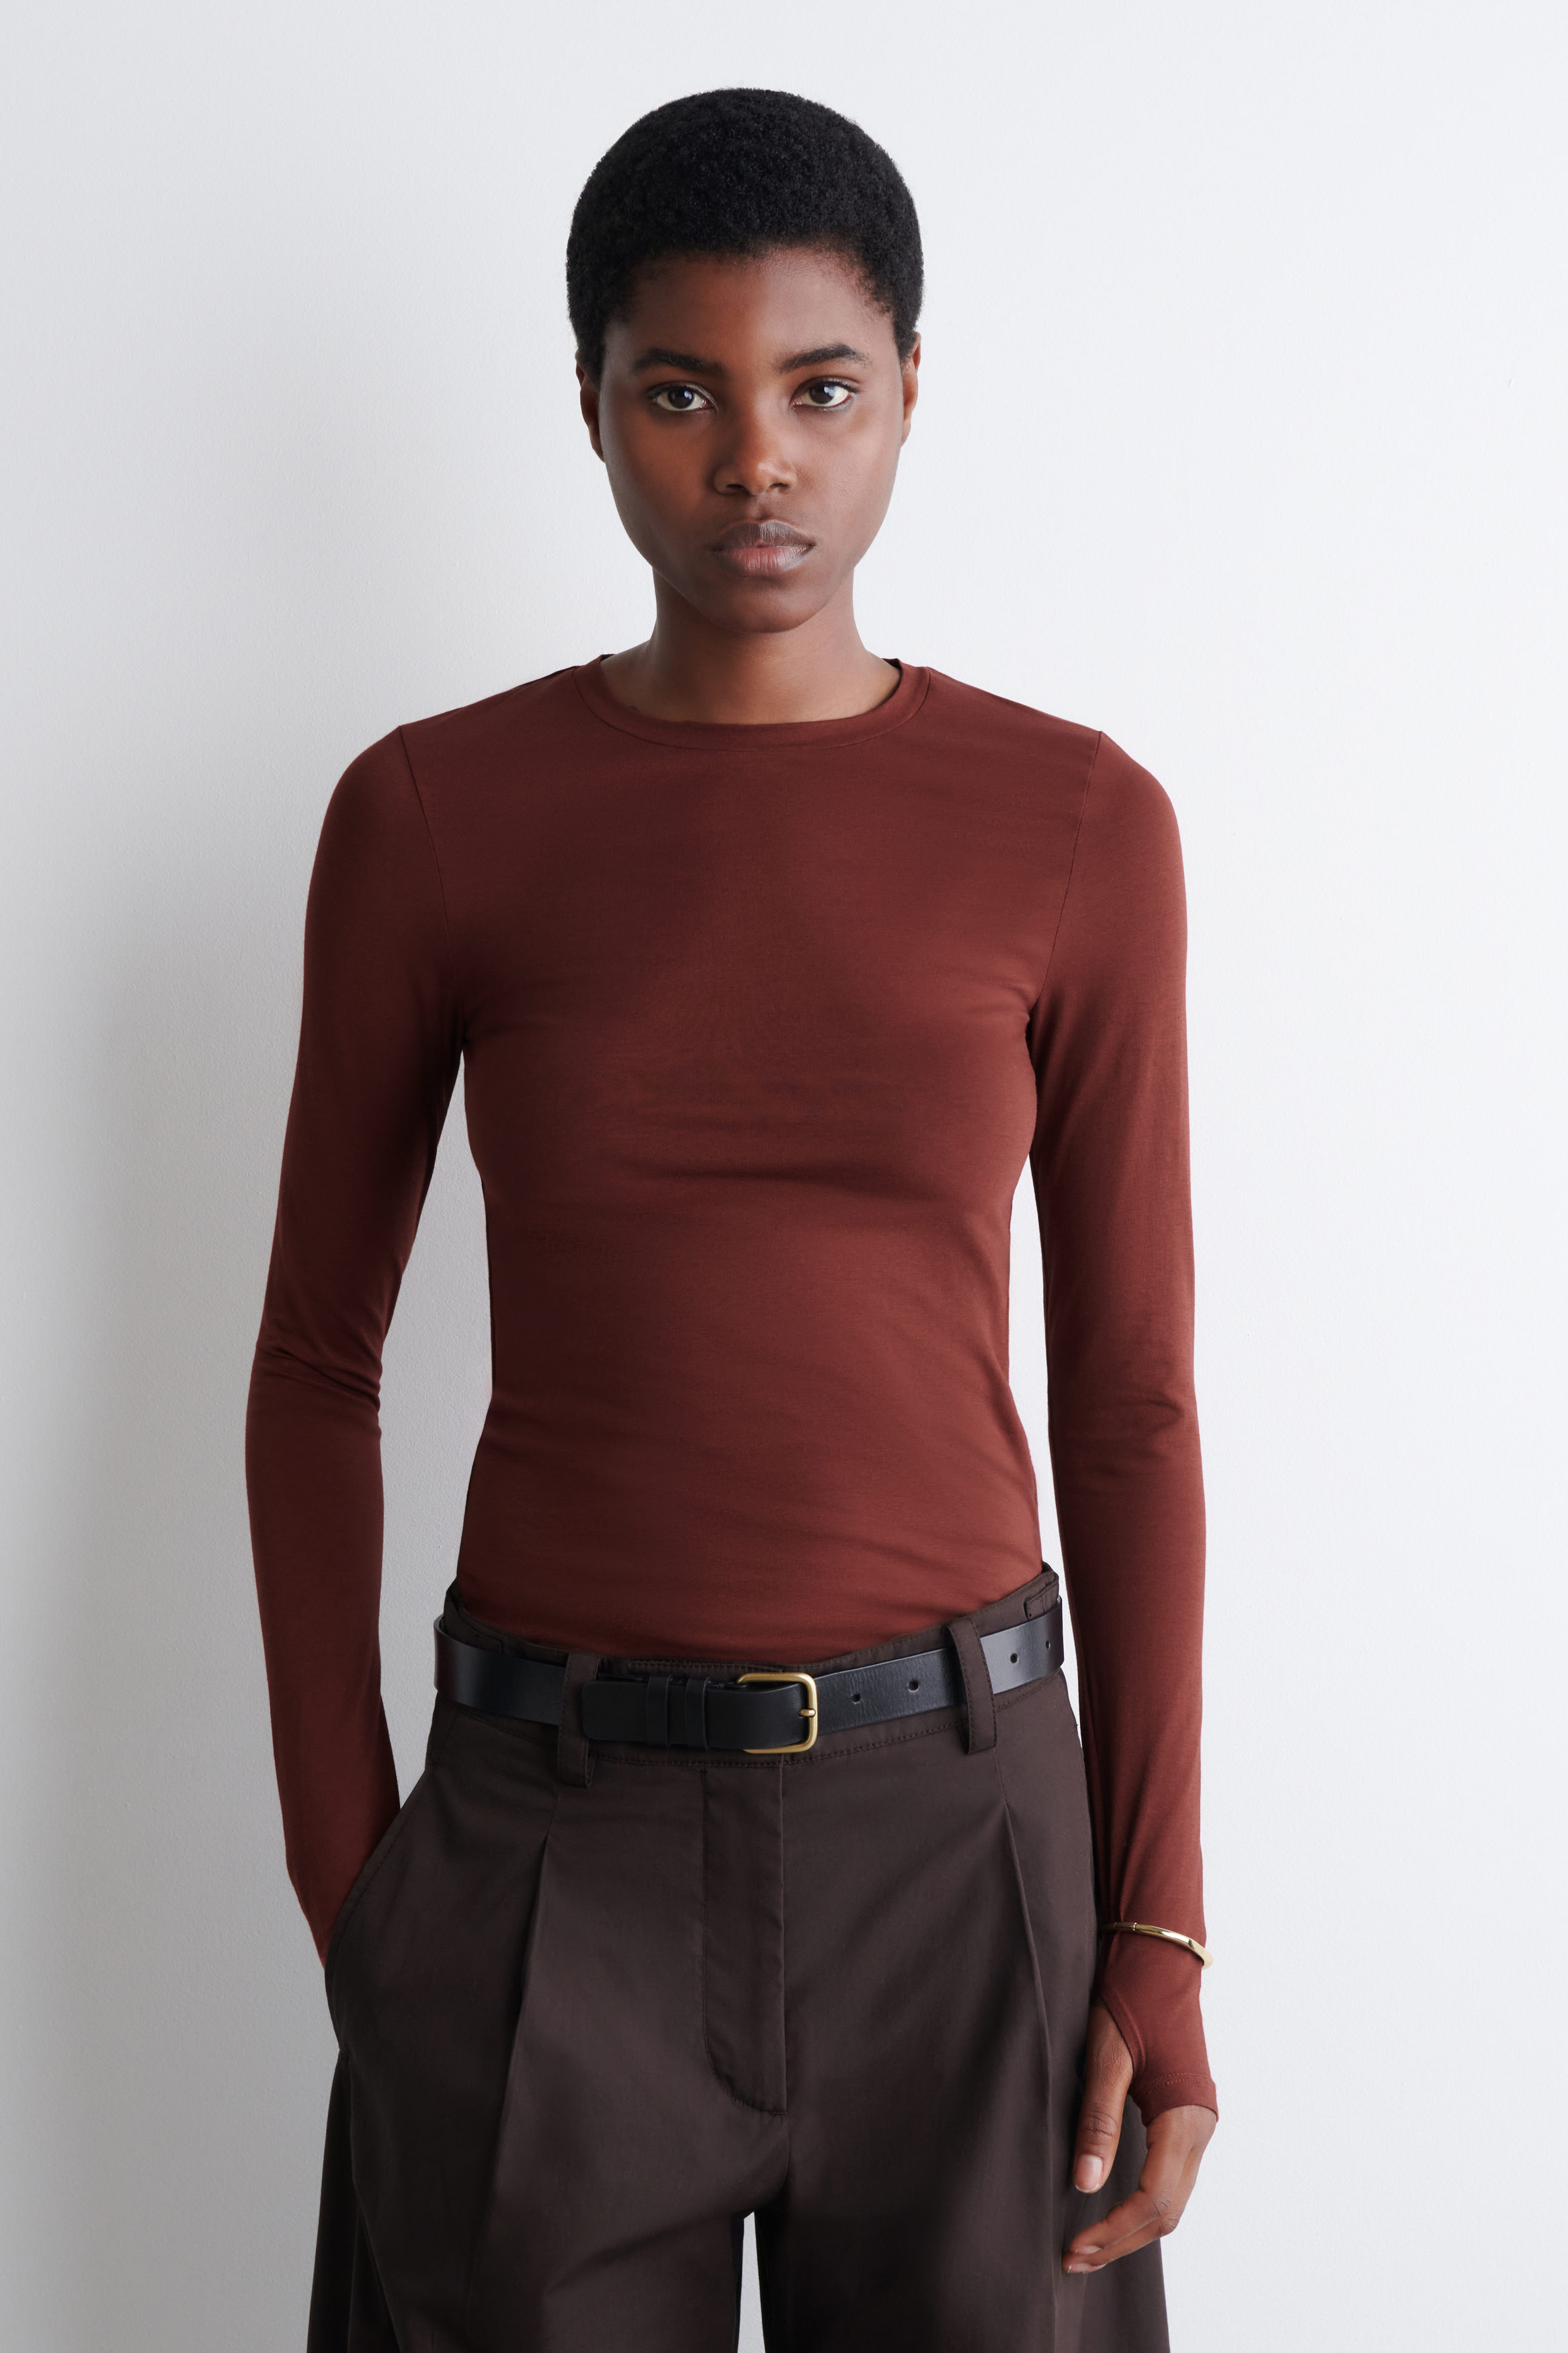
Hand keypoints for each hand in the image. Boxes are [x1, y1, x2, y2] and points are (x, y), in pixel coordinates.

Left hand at [1063, 2001, 1214, 2273]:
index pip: (1154, 2199)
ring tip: (1088, 2244)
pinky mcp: (1185, 2115)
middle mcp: (1200, 2127)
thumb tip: (1086, 2185)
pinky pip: (1171, 2177)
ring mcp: (1197, 2123)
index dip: (1114, 2230)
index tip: (1075, 2247)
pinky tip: (1111, 2206)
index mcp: (1184, 2116)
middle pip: (1167, 2211)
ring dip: (1133, 2227)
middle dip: (1122, 2240)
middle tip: (1074, 2258)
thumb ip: (1098, 2121)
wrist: (1158, 1957)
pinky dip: (1142, 2202)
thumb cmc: (1130, 1998)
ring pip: (1172, 2199)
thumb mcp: (1106, 2057)